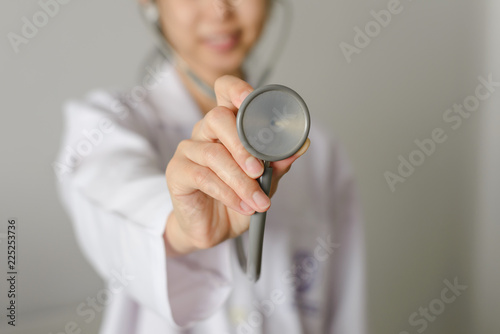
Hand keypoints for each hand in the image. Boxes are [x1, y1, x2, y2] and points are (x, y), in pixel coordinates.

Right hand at [164, 76, 309, 255]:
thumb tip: (302, 144)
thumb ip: (279, 161)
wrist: (215, 229)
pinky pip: (202, 176)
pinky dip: (227, 193)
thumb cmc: (238, 197)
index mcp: (227, 125)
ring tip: (258, 201)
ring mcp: (189, 150)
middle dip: (242, 145)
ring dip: (240, 180)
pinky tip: (242, 205)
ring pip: (213, 153)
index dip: (236, 89)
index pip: (225, 91)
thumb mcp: (265, 180)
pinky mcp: (177, 172)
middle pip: (217, 117)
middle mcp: (205, 132)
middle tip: (259, 171)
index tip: (250, 98)